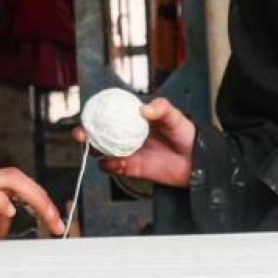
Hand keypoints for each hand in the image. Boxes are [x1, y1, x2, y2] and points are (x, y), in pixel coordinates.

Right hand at [0, 155, 63, 238]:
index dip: (29, 199)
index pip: (9, 181)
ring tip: (39, 226)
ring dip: (31, 205)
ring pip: (11, 182)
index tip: (43, 217)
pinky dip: (1, 205)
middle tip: (56, 222)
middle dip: (41, 201)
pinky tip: (6, 216)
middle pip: (18, 178)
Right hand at [72, 97, 195, 187]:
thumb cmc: (187, 134)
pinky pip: (115, 167)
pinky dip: (110, 166)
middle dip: (86, 132)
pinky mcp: (133, 168)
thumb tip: (144, 109)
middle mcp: (128, 134)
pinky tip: (113, 163)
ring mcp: (129, 151)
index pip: (110, 112)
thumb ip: (161, 109)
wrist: (197, 163)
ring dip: (94, 150)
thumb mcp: (175, 117)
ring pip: (103, 150)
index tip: (88, 113)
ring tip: (91, 149)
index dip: (96, 112)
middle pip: (100, 132)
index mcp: (135, 118)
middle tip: (80, 133)